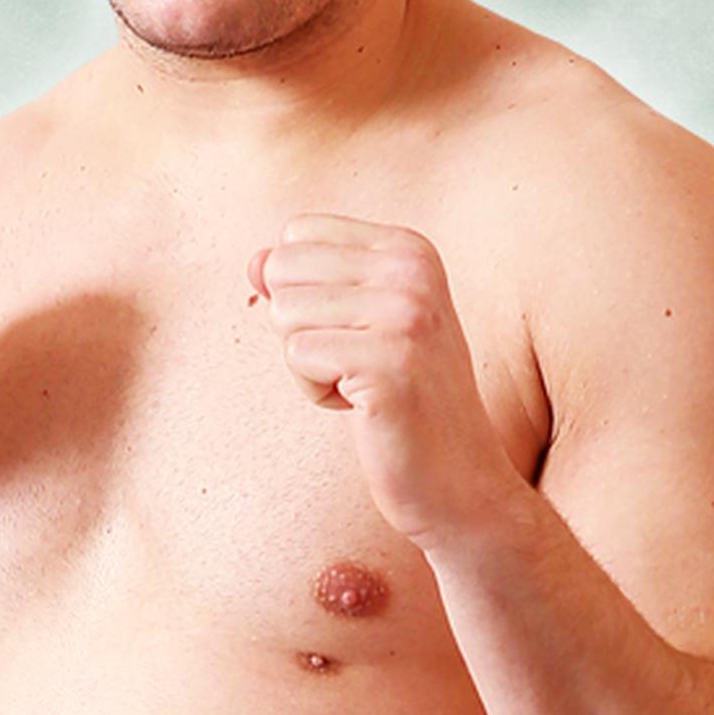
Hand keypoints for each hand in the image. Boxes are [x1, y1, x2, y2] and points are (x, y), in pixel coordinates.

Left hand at [249, 214, 511, 545]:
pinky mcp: (388, 361)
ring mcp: (404, 314)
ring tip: (362, 385)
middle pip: (282, 270)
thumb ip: (306, 283)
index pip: (296, 234)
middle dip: (300, 327)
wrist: (459, 480)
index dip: (303, 290)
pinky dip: (315, 392)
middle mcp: (411, 270)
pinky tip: (363, 407)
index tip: (355, 331)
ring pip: (283, 313)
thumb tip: (253, 262)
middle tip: (355, 364)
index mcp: (409, 248)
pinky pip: (296, 356)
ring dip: (308, 364)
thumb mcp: (357, 324)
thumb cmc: (401, 399)